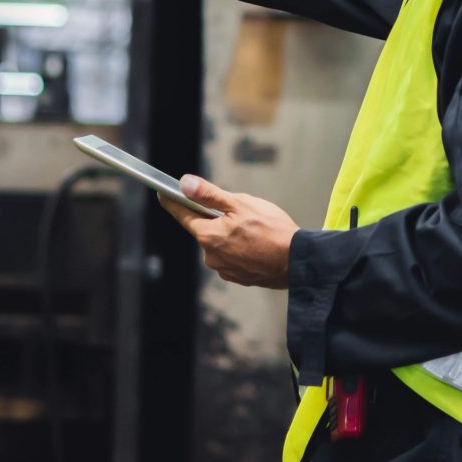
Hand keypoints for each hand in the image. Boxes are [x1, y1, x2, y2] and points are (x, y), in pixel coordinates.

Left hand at [161, 174, 297, 288]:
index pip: (182, 215)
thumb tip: (184, 184)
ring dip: (230, 234)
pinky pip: (232, 257)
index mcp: (208, 236)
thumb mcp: (241, 204)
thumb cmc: (272, 230)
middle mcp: (211, 256)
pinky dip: (240, 248)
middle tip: (240, 212)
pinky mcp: (238, 277)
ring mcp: (224, 269)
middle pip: (205, 229)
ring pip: (220, 244)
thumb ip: (210, 194)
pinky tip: (257, 244)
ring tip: (255, 230)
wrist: (297, 262)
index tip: (163, 193)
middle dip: (216, 218)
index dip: (173, 202)